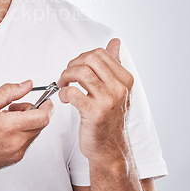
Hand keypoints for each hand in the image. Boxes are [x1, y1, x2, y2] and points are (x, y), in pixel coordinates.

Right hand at [0, 80, 52, 178]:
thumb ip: (9, 92)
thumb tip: (26, 85)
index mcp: (9, 127)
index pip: (42, 117)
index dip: (47, 106)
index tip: (45, 100)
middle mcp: (15, 143)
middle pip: (40, 125)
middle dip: (34, 112)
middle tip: (17, 106)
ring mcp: (15, 154)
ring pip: (33, 134)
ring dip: (27, 123)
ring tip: (6, 118)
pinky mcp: (12, 160)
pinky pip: (25, 144)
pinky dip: (21, 133)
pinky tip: (4, 130)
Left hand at [57, 39, 133, 165]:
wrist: (109, 148)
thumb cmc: (109, 118)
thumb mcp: (115, 89)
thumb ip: (113, 65)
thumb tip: (115, 42)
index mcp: (125, 79)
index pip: (99, 53)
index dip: (81, 58)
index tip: (75, 68)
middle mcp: (119, 88)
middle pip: (89, 59)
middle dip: (72, 65)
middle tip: (67, 76)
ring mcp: (109, 100)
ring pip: (80, 72)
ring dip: (65, 77)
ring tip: (64, 86)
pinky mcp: (95, 112)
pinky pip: (73, 92)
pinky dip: (64, 93)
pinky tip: (65, 99)